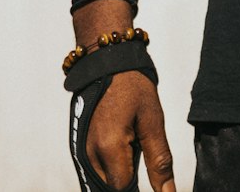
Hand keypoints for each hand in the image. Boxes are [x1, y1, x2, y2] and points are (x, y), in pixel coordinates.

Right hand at [86, 70, 175, 191]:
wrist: (107, 60)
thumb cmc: (132, 86)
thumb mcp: (153, 121)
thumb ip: (160, 161)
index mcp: (108, 148)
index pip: (123, 188)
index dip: (139, 187)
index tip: (151, 172)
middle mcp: (89, 154)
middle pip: (111, 187)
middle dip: (128, 178)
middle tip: (138, 147)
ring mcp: (81, 151)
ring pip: (102, 180)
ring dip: (118, 172)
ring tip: (129, 142)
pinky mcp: (79, 147)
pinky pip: (95, 169)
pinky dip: (109, 165)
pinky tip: (120, 143)